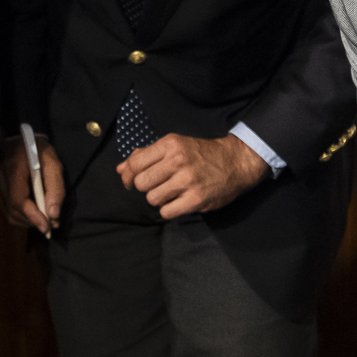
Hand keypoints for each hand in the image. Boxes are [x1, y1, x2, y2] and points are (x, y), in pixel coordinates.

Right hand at [0, 136, 64, 233]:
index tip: (47, 227)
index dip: (33, 217)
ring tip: (42, 217)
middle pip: (13, 210)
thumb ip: (55, 188)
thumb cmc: (39, 149)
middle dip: (33, 221)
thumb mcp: (53, 163)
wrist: (19, 138)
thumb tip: (53, 215)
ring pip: (8, 213)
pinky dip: (19, 214)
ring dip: (26, 220)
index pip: (18, 200)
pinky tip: (31, 210)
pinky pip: (4, 208)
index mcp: (14, 168)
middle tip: (50, 223)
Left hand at [118, 133, 266, 218]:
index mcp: (170, 144)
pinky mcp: (196, 199)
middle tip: (156, 186)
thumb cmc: (201, 154)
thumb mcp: (175, 146)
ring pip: (152, 199)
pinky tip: (178, 201)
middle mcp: (178, 160)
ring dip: (159, 199)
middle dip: (145, 188)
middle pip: (141, 183)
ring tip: (171, 193)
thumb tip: (121, 169)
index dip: (128, 175)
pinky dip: (169, 210)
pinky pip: (166, 212)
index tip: (131, 181)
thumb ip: (146, 155)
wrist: (235, 163)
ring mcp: (187, 180)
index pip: (134, 163)